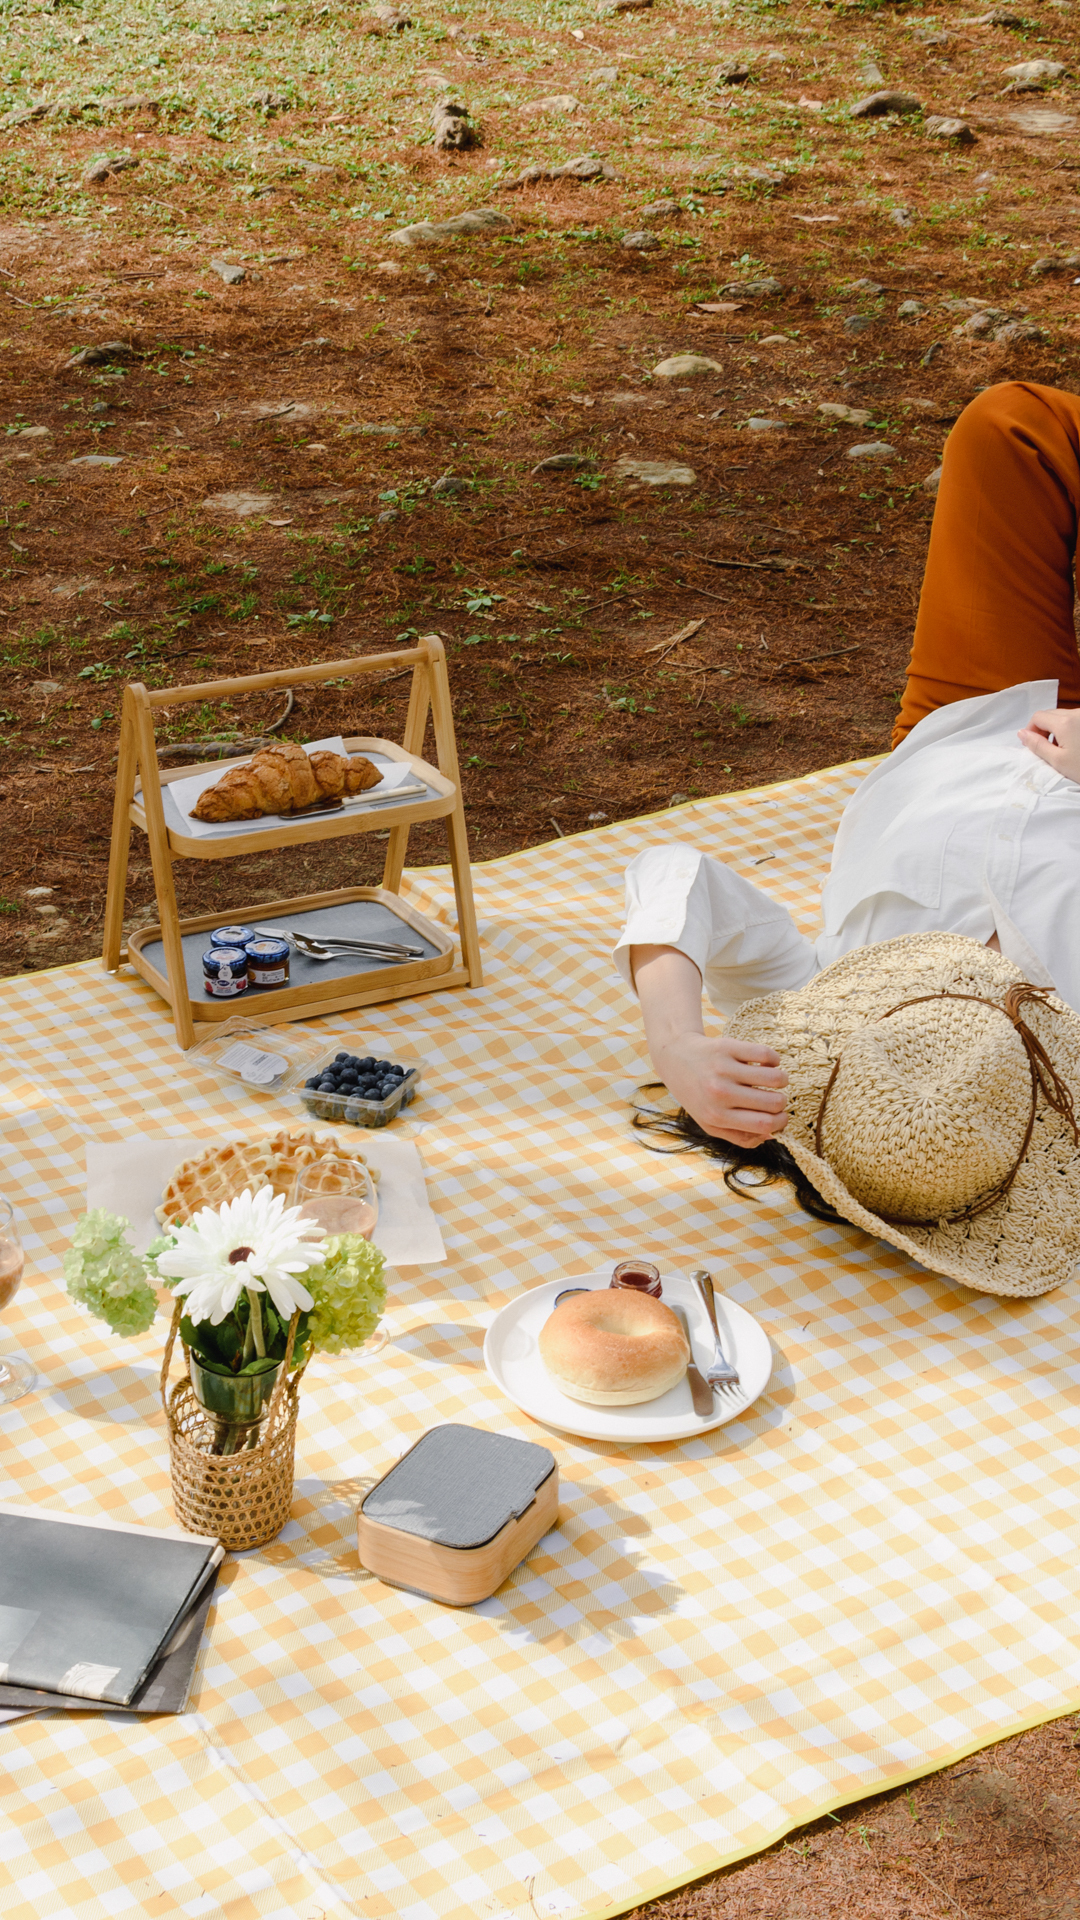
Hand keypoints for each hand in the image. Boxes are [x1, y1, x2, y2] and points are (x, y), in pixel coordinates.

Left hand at [651, 1030, 788, 1148]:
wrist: (675, 1058)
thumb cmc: (698, 1095)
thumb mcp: (711, 1123)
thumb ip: (740, 1136)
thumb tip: (772, 1135)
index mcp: (716, 1116)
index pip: (764, 1124)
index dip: (781, 1122)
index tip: (782, 1117)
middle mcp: (719, 1093)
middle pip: (774, 1102)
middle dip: (782, 1102)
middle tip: (775, 1098)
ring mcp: (724, 1069)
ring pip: (774, 1078)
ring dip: (782, 1080)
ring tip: (774, 1080)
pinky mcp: (728, 1047)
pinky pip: (767, 1054)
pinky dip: (774, 1060)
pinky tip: (766, 1064)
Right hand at [1018, 707, 1079, 785]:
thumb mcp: (1058, 761)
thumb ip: (1037, 745)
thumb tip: (1022, 734)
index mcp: (1065, 722)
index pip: (1038, 717)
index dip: (1031, 730)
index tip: (1032, 744)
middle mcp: (1077, 714)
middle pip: (1051, 714)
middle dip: (1044, 729)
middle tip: (1046, 749)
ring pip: (1064, 717)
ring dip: (1057, 730)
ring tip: (1063, 749)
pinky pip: (1076, 720)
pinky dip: (1070, 729)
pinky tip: (1075, 746)